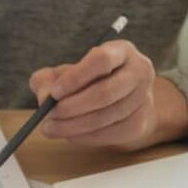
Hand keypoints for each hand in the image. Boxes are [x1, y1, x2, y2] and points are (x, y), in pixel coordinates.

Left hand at [29, 40, 187, 149]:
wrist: (119, 100)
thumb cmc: (86, 81)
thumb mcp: (64, 73)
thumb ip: (47, 80)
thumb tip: (44, 97)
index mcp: (121, 51)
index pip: (101, 60)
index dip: (76, 77)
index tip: (54, 93)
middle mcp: (139, 72)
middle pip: (105, 93)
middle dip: (71, 107)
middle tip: (47, 115)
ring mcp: (143, 98)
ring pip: (105, 117)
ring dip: (73, 126)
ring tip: (50, 128)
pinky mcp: (140, 123)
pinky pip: (108, 134)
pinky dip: (83, 137)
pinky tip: (68, 134)